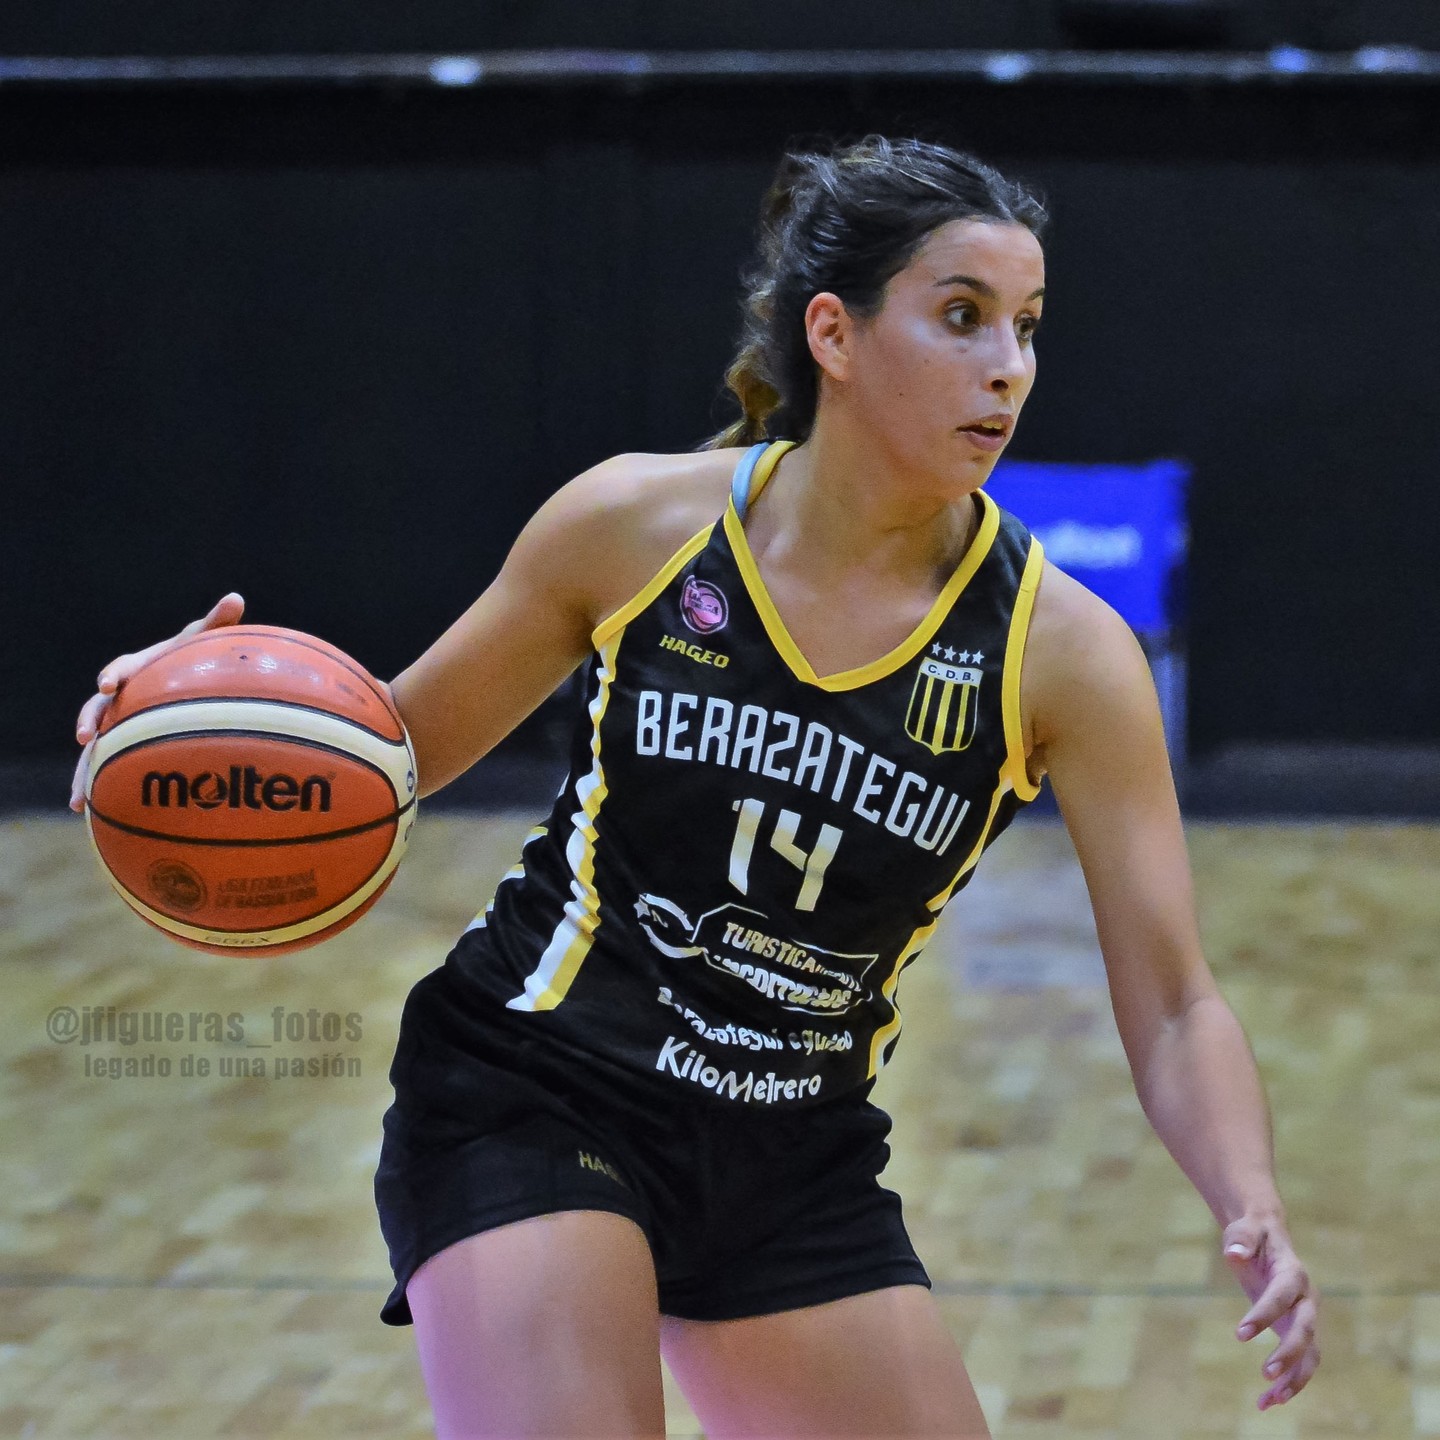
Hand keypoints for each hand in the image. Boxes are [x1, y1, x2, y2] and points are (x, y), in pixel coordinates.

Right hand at [70, 592, 245, 812]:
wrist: (186, 679)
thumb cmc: (194, 657)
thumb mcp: (205, 639)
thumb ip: (218, 621)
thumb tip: (236, 597)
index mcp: (138, 667)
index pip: (123, 668)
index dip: (115, 674)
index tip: (110, 683)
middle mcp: (121, 697)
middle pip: (97, 708)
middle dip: (90, 720)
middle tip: (87, 735)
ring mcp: (119, 723)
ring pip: (95, 746)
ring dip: (83, 769)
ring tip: (77, 797)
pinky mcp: (124, 745)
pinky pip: (106, 766)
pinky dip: (96, 786)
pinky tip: (88, 812)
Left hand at [1223, 1212, 1319, 1410]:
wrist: (1268, 1236)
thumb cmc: (1253, 1233)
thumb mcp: (1245, 1229)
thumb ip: (1242, 1239)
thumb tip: (1233, 1253)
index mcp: (1293, 1272)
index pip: (1281, 1297)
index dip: (1263, 1315)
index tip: (1239, 1335)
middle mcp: (1307, 1299)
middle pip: (1305, 1330)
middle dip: (1288, 1353)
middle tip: (1265, 1373)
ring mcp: (1306, 1318)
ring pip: (1310, 1355)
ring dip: (1293, 1379)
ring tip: (1269, 1400)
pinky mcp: (1299, 1332)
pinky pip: (1301, 1364)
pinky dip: (1287, 1383)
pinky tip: (1265, 1402)